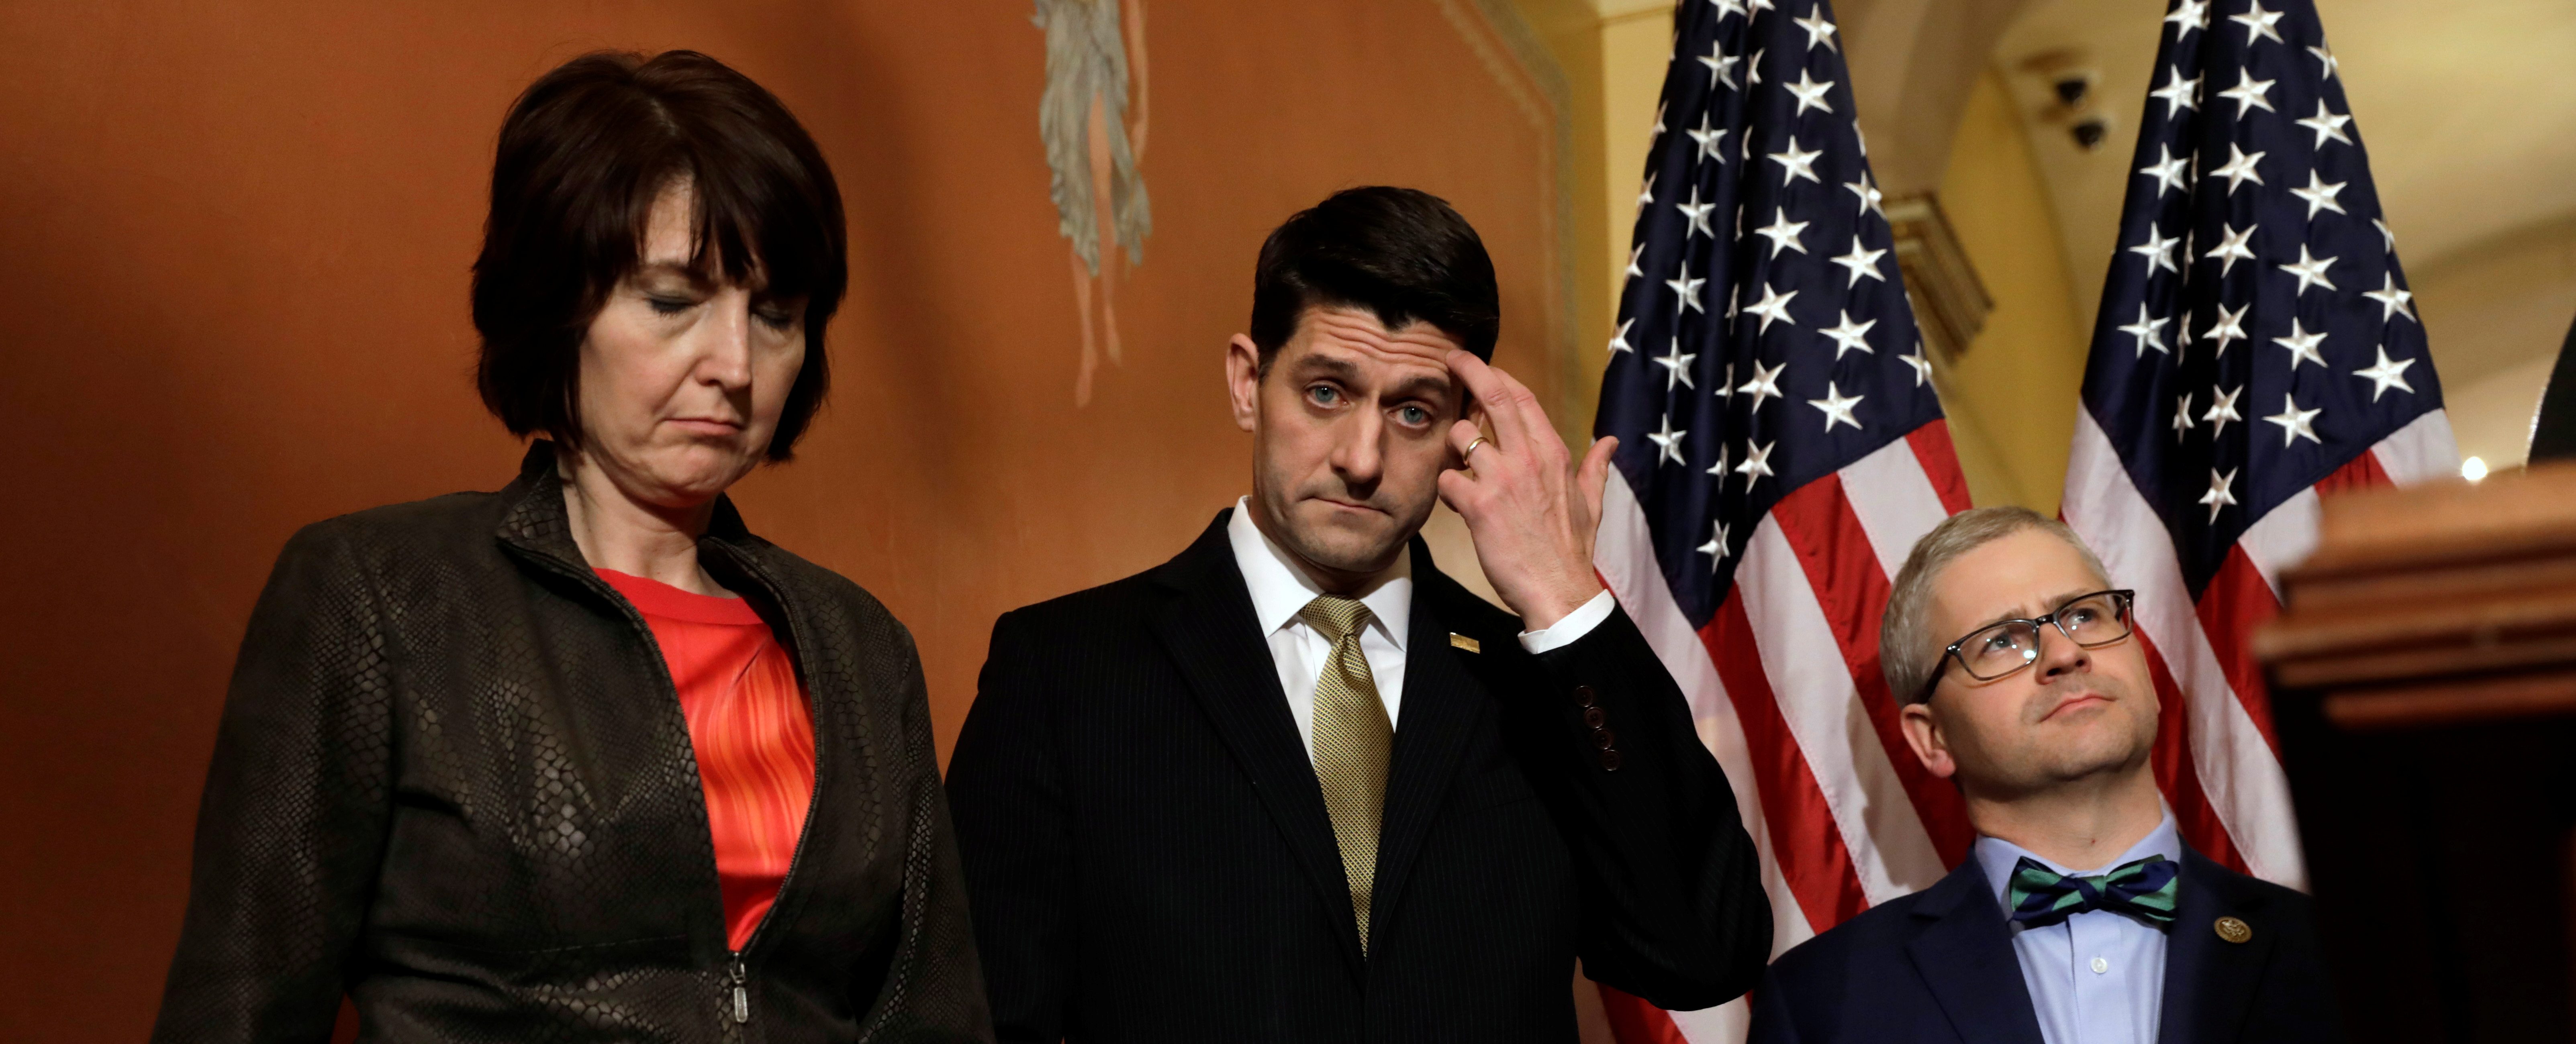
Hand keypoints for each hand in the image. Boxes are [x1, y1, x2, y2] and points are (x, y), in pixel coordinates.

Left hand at [1436, 349, 1618, 630]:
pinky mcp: (1479, 507)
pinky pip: (1447, 480)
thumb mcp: (1591, 503)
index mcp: (1553, 454)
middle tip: (1450, 360)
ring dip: (1452, 448)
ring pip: (1461, 437)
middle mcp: (1528, 459)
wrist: (1559, 590)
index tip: (1483, 367)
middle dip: (1468, 371)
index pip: (1523, 398)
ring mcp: (1503, 480)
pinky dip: (1446, 488)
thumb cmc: (1571, 549)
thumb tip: (1610, 442)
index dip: (1499, 377)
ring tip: (1459, 468)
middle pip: (1493, 397)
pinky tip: (1457, 503)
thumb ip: (1595, 467)